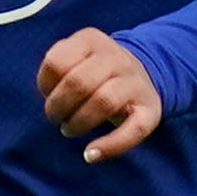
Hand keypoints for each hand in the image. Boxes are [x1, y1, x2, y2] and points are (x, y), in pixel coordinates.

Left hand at [37, 29, 163, 161]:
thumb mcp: (76, 57)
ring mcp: (135, 82)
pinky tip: (91, 155)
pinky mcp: (151, 109)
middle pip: (78, 82)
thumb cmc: (96, 72)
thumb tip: (49, 96)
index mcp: (91, 40)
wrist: (143, 73)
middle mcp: (116, 57)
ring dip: (78, 122)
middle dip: (58, 107)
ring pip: (103, 101)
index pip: (56, 62)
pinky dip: (110, 146)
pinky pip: (133, 130)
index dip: (45, 85)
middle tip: (56, 117)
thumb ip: (58, 68)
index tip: (48, 94)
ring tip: (70, 129)